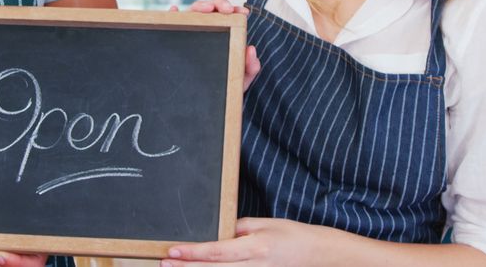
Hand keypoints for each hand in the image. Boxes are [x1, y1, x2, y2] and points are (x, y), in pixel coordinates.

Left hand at [162, 217, 329, 266]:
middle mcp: (256, 266)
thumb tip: (217, 233)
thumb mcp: (267, 224)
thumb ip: (239, 228)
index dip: (193, 252)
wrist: (321, 256)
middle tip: (165, 264)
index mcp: (256, 246)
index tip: (173, 251)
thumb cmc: (295, 236)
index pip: (217, 250)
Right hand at [173, 0, 261, 90]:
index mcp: (222, 33)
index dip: (234, 9)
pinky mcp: (175, 42)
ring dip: (199, 7)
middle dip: (218, 3)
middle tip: (227, 9)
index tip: (243, 12)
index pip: (227, 15)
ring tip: (206, 9)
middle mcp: (205, 30)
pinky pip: (170, 25)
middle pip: (209, 9)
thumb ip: (251, 67)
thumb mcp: (241, 78)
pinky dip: (172, 15)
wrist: (207, 102)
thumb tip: (250, 49)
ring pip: (191, 13)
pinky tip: (174, 10)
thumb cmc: (225, 86)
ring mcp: (189, 33)